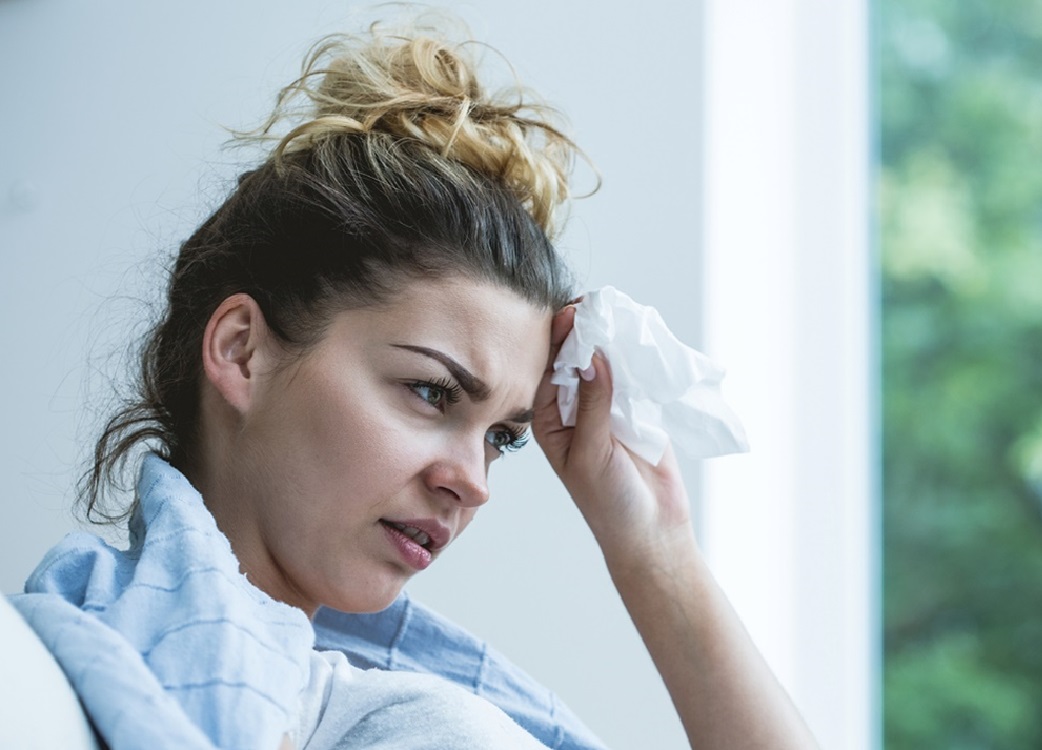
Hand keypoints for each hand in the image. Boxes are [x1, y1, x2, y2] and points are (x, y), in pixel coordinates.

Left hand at [532, 305, 694, 568]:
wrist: (652, 530)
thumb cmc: (608, 501)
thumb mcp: (592, 451)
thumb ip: (593, 403)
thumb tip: (593, 356)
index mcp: (550, 421)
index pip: (548, 372)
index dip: (558, 342)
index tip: (570, 313)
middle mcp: (575, 410)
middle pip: (576, 361)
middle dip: (583, 333)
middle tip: (594, 304)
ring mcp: (607, 407)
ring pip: (605, 364)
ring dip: (610, 341)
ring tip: (616, 312)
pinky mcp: (637, 410)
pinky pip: (634, 376)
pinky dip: (636, 357)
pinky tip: (639, 335)